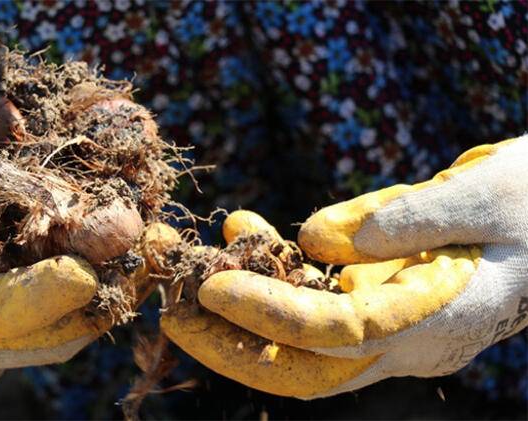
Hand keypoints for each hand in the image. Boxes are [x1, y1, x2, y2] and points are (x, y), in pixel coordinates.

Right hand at [0, 146, 161, 398]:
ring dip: (98, 300)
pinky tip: (98, 259)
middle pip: (43, 342)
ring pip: (49, 344)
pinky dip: (72, 304)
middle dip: (101, 298)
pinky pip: (38, 338)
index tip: (88, 273)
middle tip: (148, 244)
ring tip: (141, 246)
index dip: (39, 301)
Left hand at [162, 136, 527, 398]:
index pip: (336, 335)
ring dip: (239, 318)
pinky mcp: (380, 309)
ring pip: (301, 348)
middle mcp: (411, 342)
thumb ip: (399, 219)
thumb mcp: (479, 195)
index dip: (267, 314)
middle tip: (169, 310)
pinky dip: (273, 282)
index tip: (209, 286)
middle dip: (232, 346)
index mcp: (443, 320)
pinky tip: (245, 239)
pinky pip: (315, 311)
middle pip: (306, 368)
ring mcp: (393, 332)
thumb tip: (310, 240)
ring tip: (189, 274)